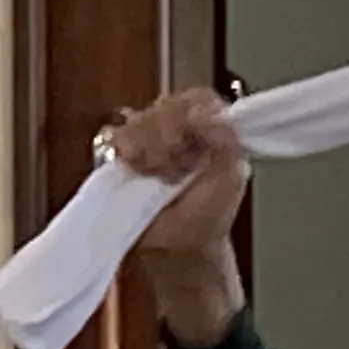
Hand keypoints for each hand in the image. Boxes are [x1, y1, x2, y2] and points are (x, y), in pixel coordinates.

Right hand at [112, 90, 253, 347]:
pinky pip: (116, 139)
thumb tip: (209, 114)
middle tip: (176, 168)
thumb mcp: (232, 176)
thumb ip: (227, 140)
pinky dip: (127, 154)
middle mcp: (178, 128)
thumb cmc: (206, 217)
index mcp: (209, 127)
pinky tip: (138, 172)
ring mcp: (147, 140)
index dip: (190, 114)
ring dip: (148, 149)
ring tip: (158, 175)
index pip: (197, 99)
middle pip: (165, 107)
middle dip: (169, 137)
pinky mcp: (120, 156)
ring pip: (138, 121)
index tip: (191, 137)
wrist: (176, 249)